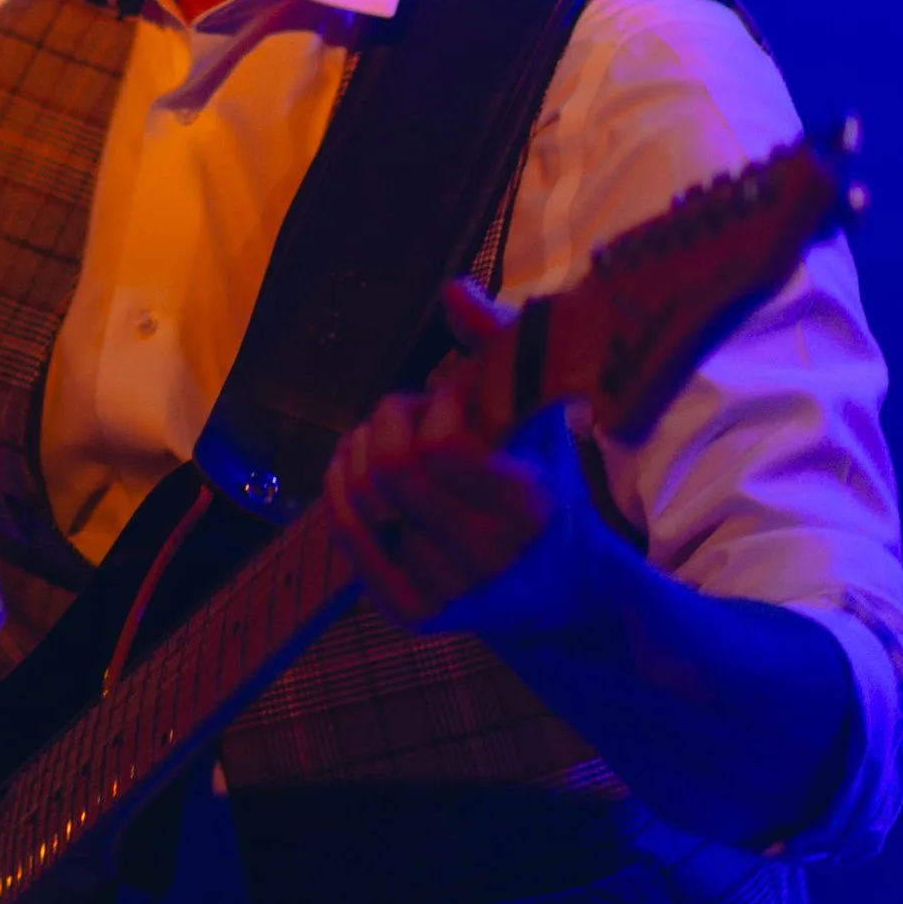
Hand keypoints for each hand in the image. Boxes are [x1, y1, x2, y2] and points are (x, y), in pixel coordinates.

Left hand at [325, 289, 559, 628]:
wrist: (561, 594)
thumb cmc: (548, 485)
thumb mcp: (542, 417)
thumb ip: (502, 351)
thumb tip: (451, 290)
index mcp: (530, 507)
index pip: (445, 446)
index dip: (434, 405)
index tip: (451, 398)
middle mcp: (490, 559)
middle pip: (394, 471)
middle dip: (387, 423)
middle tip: (404, 411)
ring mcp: (448, 593)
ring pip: (364, 502)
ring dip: (359, 452)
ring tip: (379, 438)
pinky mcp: (412, 613)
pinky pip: (349, 538)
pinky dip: (341, 491)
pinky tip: (355, 469)